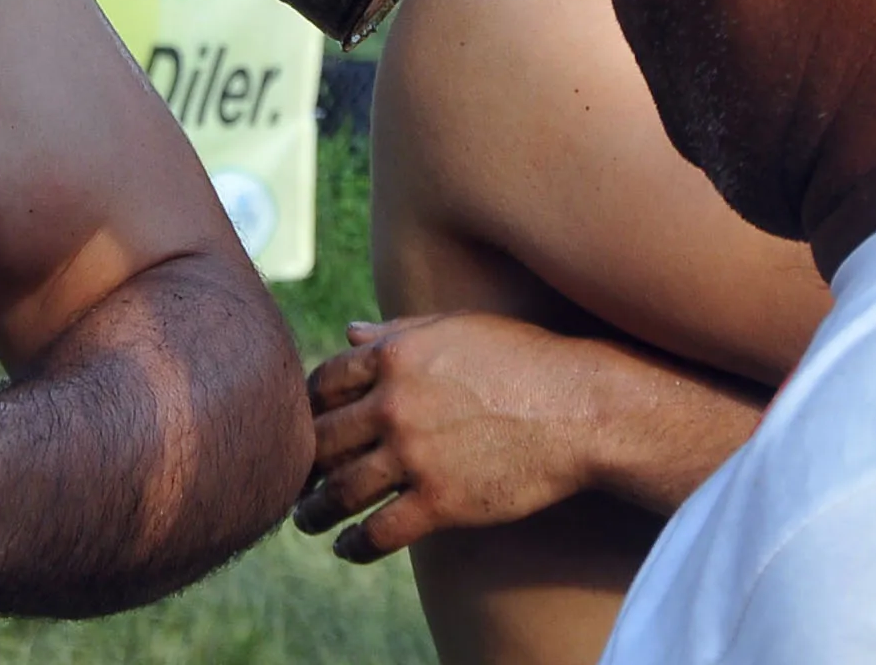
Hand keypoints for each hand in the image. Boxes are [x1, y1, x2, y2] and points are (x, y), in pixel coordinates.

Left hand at [293, 314, 616, 560]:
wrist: (579, 407)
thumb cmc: (523, 359)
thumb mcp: (456, 327)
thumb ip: (396, 330)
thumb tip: (348, 330)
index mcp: (396, 356)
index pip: (324, 382)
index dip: (307, 406)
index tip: (305, 424)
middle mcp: (394, 404)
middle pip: (323, 439)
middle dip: (303, 462)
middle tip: (295, 478)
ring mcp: (415, 454)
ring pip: (340, 490)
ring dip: (315, 510)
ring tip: (306, 519)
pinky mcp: (440, 501)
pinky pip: (379, 531)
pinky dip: (354, 545)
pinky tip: (347, 548)